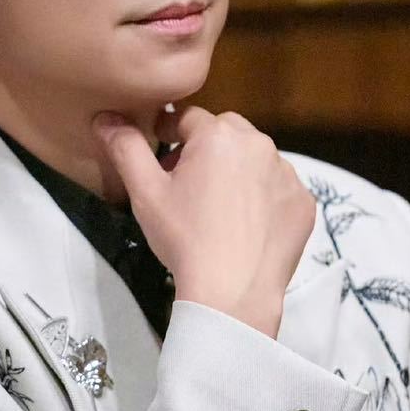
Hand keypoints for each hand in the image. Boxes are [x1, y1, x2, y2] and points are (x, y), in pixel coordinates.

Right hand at [91, 102, 315, 333]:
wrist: (232, 293)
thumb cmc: (185, 239)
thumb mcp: (145, 193)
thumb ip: (126, 148)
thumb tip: (105, 117)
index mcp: (218, 135)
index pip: (188, 118)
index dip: (169, 132)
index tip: (161, 151)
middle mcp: (259, 145)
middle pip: (226, 133)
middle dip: (205, 149)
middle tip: (187, 183)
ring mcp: (287, 174)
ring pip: (255, 159)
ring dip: (237, 171)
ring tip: (217, 207)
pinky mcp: (303, 202)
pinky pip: (279, 188)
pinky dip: (264, 197)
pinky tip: (246, 224)